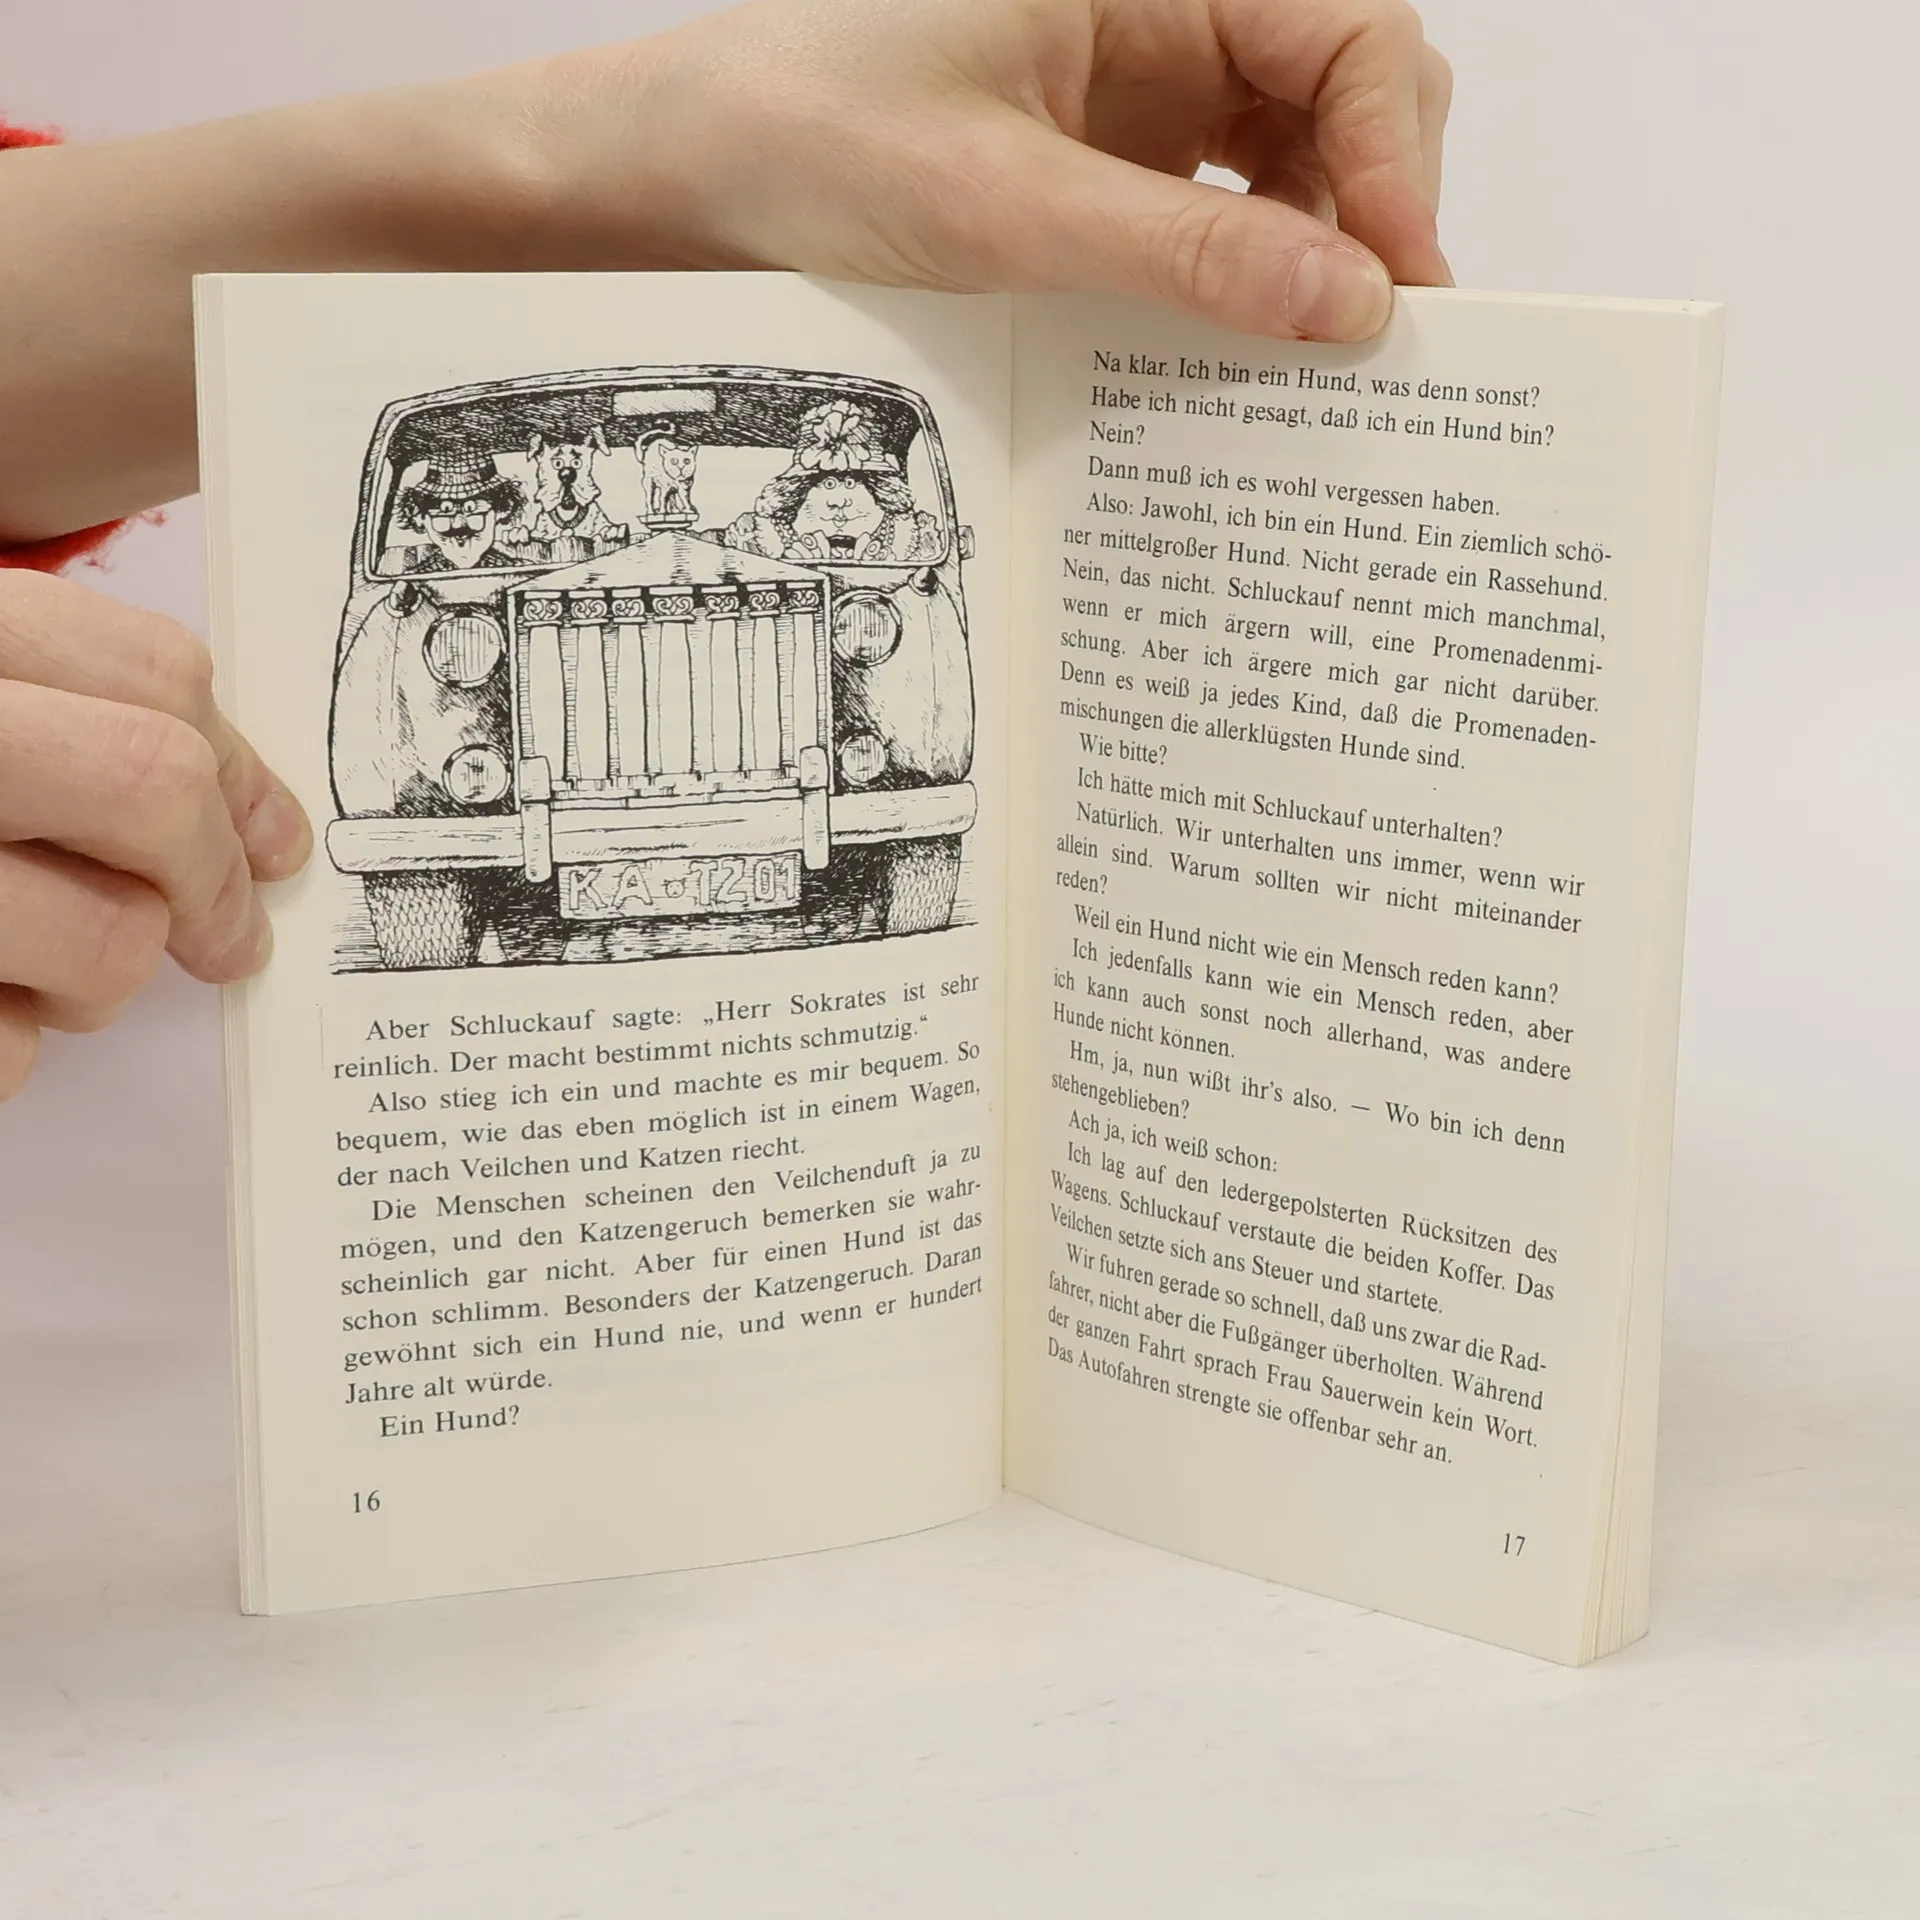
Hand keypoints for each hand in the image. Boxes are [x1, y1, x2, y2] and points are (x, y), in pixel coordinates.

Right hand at [0, 571, 310, 1100]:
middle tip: (228, 940)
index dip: (242, 768)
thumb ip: (88, 731)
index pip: (154, 671)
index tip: (274, 841)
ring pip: (111, 939)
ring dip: (101, 977)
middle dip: (212, 881)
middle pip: (155, 785)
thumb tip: (270, 837)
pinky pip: (15, 1048)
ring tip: (32, 965)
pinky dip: (14, 1043)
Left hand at [514, 0, 1450, 340]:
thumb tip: (1347, 302)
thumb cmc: (808, 133)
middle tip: (1372, 345)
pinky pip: (1221, 202)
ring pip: (1295, 152)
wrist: (687, 170)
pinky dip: (1244, 273)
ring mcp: (1143, 79)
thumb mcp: (1005, 205)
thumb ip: (1184, 253)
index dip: (1396, 158)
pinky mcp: (1112, 150)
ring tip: (1309, 365)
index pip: (1350, 32)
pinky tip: (1235, 345)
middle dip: (1371, 208)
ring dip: (1315, 252)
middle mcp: (1166, 5)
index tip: (1403, 286)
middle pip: (1344, 88)